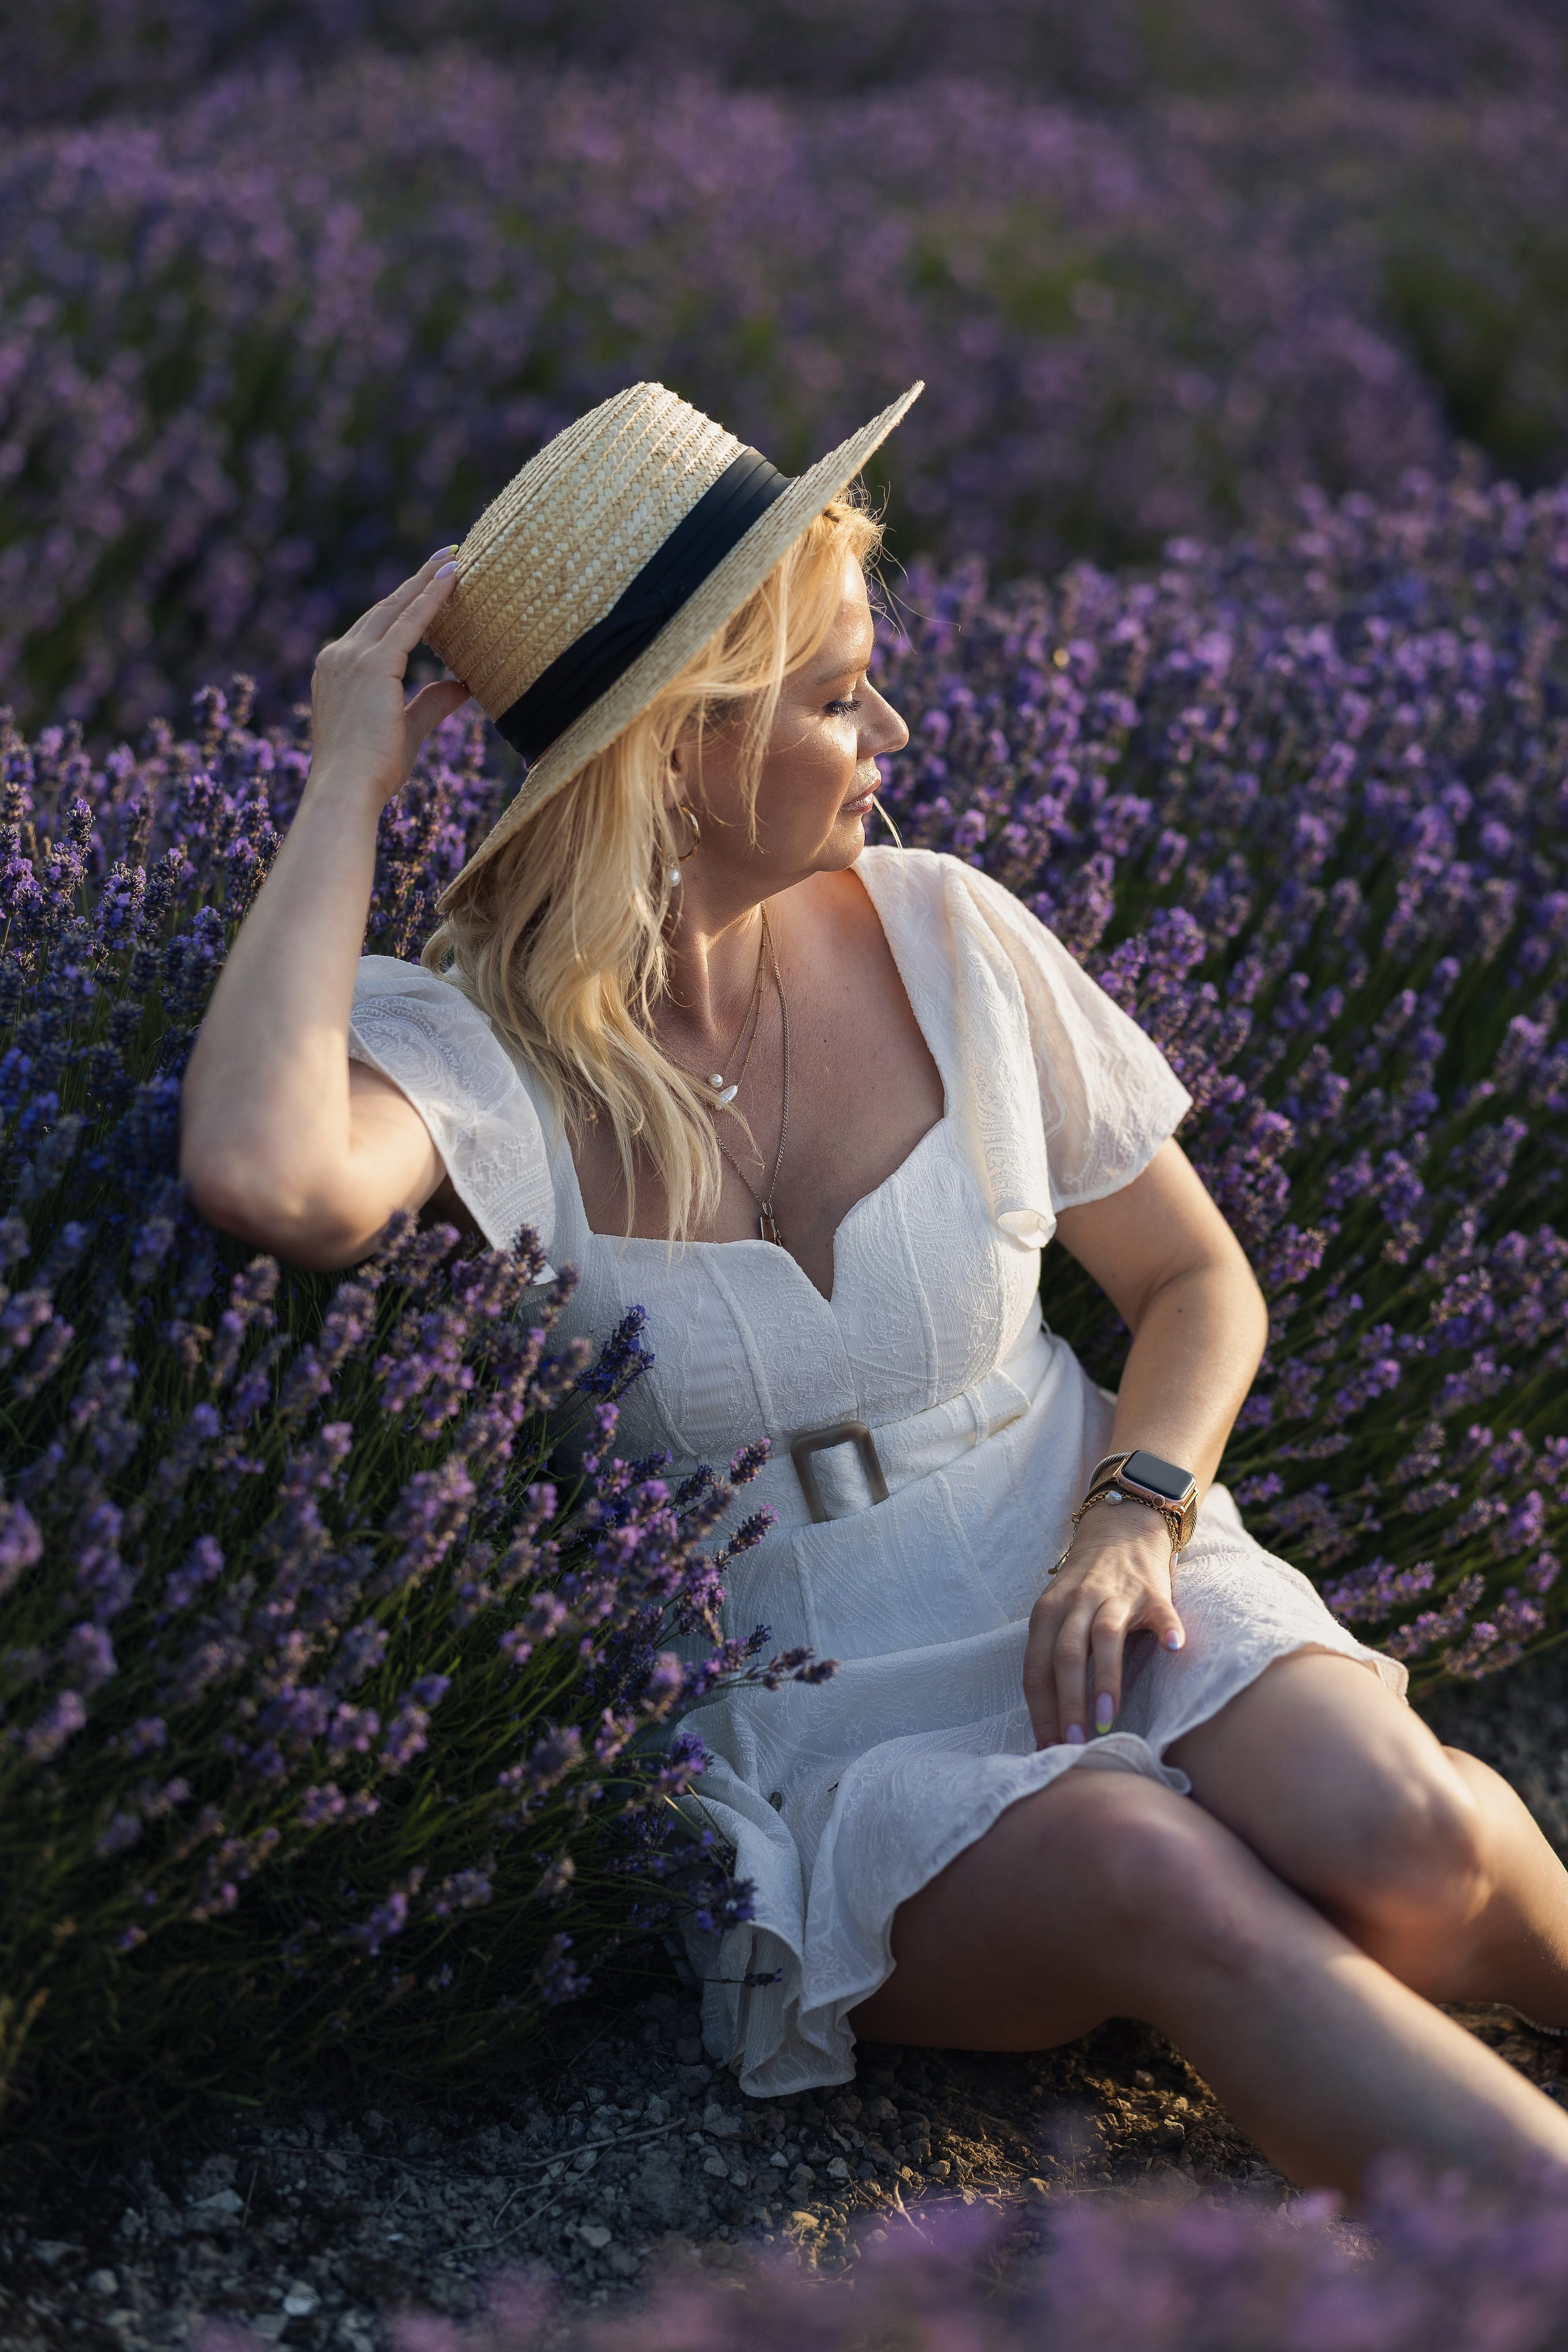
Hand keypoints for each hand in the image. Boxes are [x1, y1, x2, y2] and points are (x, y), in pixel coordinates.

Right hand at [307, 549, 472, 805]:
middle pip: (386, 608)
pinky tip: (452, 577)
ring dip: (427, 580)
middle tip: (447, 555)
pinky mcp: (373, 664)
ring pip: (398, 608)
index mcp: (339, 669)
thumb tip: (463, 686)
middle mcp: (340, 655)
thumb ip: (432, 702)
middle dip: (417, 581)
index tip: (428, 580)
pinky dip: (432, 597)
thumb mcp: (407, 728)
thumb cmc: (372, 770)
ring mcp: (352, 656)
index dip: (405, 603)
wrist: (347, 789)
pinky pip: (410, 622)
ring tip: (454, 558)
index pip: (378, 627)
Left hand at [1022, 1501, 1185, 1748]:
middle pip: (1066, 1656)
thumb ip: (1052, 1657)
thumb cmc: (1085, 1588)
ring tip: (1105, 1721)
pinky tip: (1176, 1649)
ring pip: (1104, 1637)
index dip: (1040, 1710)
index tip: (1046, 1748)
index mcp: (1048, 1613)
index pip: (1036, 1667)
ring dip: (1104, 1681)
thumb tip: (1049, 1725)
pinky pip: (1161, 1612)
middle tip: (1071, 1746)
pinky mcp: (1152, 1591)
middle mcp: (1077, 1602)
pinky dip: (1167, 1629)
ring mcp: (1116, 1595)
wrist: (1121, 1530)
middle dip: (1066, 1704)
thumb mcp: (1057, 1615)